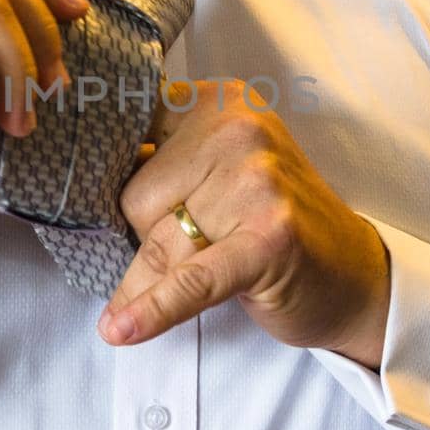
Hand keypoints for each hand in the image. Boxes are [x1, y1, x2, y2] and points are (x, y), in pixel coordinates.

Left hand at [98, 79, 390, 368]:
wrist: (356, 277)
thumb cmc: (271, 223)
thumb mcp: (219, 172)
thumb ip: (160, 165)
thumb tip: (74, 186)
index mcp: (221, 101)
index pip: (128, 137)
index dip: (116, 179)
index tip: (97, 196)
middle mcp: (240, 129)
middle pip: (134, 194)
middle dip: (146, 235)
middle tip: (192, 249)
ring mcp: (257, 182)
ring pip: (155, 240)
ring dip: (148, 282)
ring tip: (170, 293)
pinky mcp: (268, 240)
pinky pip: (191, 277)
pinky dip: (155, 307)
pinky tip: (121, 328)